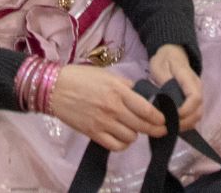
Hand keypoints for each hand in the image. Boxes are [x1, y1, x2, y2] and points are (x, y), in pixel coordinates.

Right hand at [48, 64, 165, 150]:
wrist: (55, 88)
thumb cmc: (81, 77)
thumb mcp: (107, 74)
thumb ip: (126, 85)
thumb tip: (142, 95)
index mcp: (118, 90)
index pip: (146, 109)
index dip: (160, 117)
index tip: (165, 120)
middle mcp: (113, 108)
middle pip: (142, 126)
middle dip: (156, 129)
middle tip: (161, 130)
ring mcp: (103, 122)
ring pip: (131, 137)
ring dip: (136, 134)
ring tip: (134, 129)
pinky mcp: (93, 133)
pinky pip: (115, 146)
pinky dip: (123, 144)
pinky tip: (122, 137)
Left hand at [147, 44, 202, 131]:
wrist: (172, 52)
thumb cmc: (164, 59)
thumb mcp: (159, 66)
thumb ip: (164, 82)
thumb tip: (166, 101)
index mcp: (189, 78)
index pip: (195, 97)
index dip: (185, 110)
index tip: (172, 115)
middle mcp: (197, 88)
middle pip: (198, 110)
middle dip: (185, 122)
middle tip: (168, 126)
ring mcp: (197, 94)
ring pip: (198, 115)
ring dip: (186, 124)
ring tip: (170, 127)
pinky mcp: (194, 100)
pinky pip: (194, 115)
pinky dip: (186, 123)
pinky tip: (173, 124)